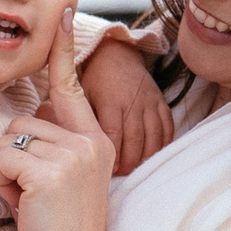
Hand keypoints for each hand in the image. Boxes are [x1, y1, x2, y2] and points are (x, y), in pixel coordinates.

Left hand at [0, 33, 139, 230]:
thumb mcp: (64, 180)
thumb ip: (53, 146)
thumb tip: (24, 122)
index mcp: (97, 140)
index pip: (72, 86)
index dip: (63, 50)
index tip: (66, 9)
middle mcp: (89, 140)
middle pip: (21, 121)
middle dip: (15, 159)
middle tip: (35, 196)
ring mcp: (72, 154)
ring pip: (7, 140)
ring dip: (7, 174)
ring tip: (32, 203)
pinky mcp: (48, 169)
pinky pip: (2, 159)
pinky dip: (3, 185)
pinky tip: (25, 207)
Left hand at [79, 37, 172, 173]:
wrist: (117, 56)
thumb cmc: (94, 81)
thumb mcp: (79, 95)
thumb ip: (74, 117)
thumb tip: (63, 144)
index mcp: (110, 100)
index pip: (114, 132)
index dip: (113, 154)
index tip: (109, 169)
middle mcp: (132, 101)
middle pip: (135, 137)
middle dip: (130, 160)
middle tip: (122, 173)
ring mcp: (150, 101)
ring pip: (154, 134)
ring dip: (146, 155)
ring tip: (135, 168)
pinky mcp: (161, 101)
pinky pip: (167, 126)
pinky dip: (162, 143)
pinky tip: (152, 155)